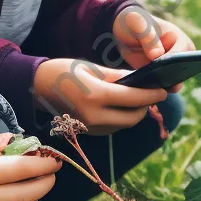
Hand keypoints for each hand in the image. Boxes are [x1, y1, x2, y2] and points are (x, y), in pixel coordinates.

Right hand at [33, 58, 167, 135]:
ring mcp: (90, 127)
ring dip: (135, 113)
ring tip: (139, 98)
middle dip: (146, 106)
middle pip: (133, 117)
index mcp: (94, 95)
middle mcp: (93, 115)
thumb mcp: (91, 68)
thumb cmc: (63, 71)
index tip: (164, 89)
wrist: (36, 88)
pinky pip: (113, 127)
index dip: (152, 94)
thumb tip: (143, 80)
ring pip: (124, 124)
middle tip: (153, 93)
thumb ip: (118, 76)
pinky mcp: (88, 132)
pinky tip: (122, 106)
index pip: (133, 98)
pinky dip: (122, 118)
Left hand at [112, 6, 195, 91]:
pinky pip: (157, 87)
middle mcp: (177, 55)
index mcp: (178, 38)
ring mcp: (167, 67)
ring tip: (152, 90)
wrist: (121, 31)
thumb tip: (157, 56)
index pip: (182, 54)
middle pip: (181, 72)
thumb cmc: (132, 22)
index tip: (162, 66)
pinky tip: (142, 92)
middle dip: (172, 78)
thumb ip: (147, 37)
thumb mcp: (137, 23)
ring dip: (162, 87)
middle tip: (163, 85)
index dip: (173, 61)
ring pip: (171, 83)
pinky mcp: (156, 77)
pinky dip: (151, 90)